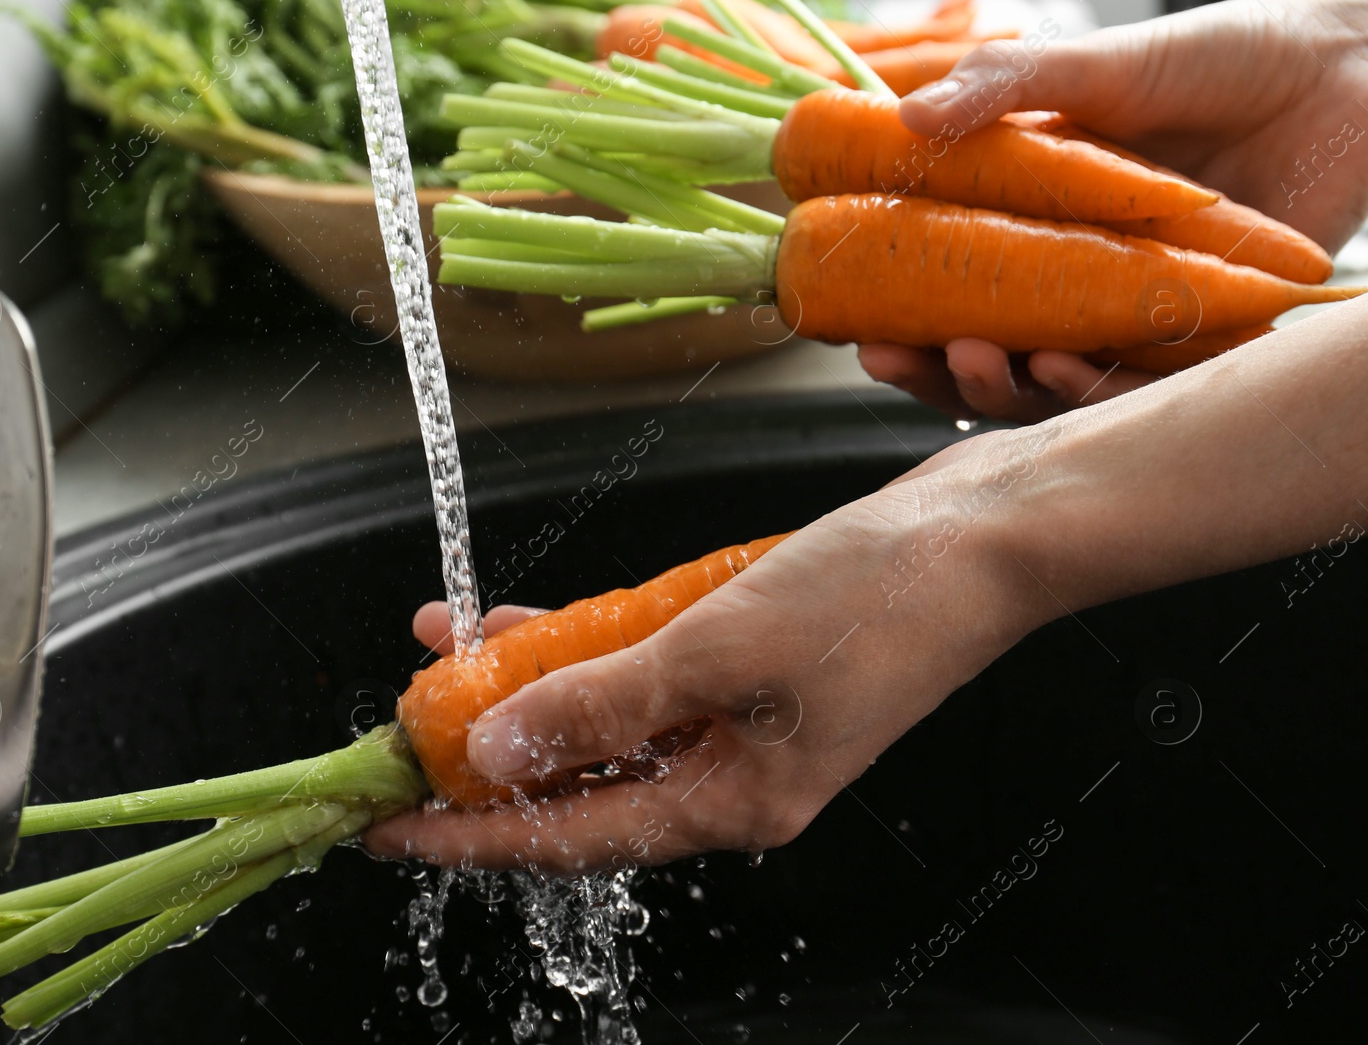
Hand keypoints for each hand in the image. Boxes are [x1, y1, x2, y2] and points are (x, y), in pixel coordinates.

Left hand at [365, 427, 1050, 871]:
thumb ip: (601, 703)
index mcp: (732, 804)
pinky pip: (638, 671)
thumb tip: (496, 749)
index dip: (470, 833)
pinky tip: (522, 620)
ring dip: (523, 688)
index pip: (569, 836)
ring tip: (441, 653)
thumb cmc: (877, 599)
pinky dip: (581, 648)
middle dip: (485, 755)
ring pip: (600, 722)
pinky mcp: (742, 664)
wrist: (983, 536)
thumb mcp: (717, 652)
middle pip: (577, 783)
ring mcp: (736, 720)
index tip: (390, 826)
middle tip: (403, 729)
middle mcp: (728, 776)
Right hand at [863, 0, 1367, 421]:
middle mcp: (1077, 277)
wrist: (1344, 65)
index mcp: (1036, 222)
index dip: (895, 316)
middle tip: (890, 356)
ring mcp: (1134, 310)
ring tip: (973, 359)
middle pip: (987, 351)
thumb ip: (1002, 88)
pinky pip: (1136, 389)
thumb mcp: (1093, 64)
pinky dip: (1089, 392)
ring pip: (1049, 383)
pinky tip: (1059, 367)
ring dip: (998, 387)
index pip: (949, 287)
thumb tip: (902, 119)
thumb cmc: (1219, 56)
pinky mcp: (1202, 337)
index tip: (848, 324)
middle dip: (929, 370)